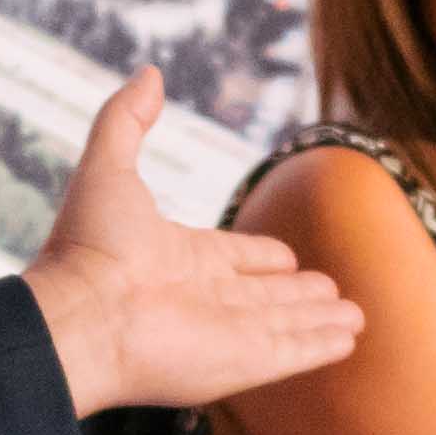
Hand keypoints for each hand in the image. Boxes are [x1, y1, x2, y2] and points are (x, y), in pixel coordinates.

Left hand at [24, 68, 362, 412]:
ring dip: (320, 320)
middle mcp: (206, 298)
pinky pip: (295, 352)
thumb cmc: (87, 249)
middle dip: (301, 293)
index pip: (235, 258)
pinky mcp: (245, 362)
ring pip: (287, 323)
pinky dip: (322, 347)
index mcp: (179, 258)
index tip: (288, 257)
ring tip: (356, 317)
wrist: (79, 318)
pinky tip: (348, 341)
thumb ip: (127, 119)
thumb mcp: (107, 166)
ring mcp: (228, 333)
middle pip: (267, 295)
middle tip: (333, 290)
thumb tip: (149, 72)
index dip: (263, 257)